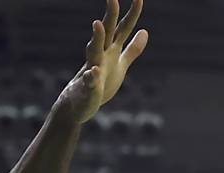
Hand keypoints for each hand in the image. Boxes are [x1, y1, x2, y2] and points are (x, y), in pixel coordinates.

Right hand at [54, 0, 148, 124]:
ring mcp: (92, 71)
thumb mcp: (119, 65)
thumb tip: (145, 31)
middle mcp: (100, 56)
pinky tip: (93, 73)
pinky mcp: (87, 88)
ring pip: (93, 52)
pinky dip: (91, 77)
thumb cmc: (100, 84)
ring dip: (96, 38)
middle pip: (106, 33)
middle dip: (110, 16)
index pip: (122, 29)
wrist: (78, 106)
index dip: (132, 15)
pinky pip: (88, 82)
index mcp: (110, 51)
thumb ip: (132, 49)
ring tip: (97, 24)